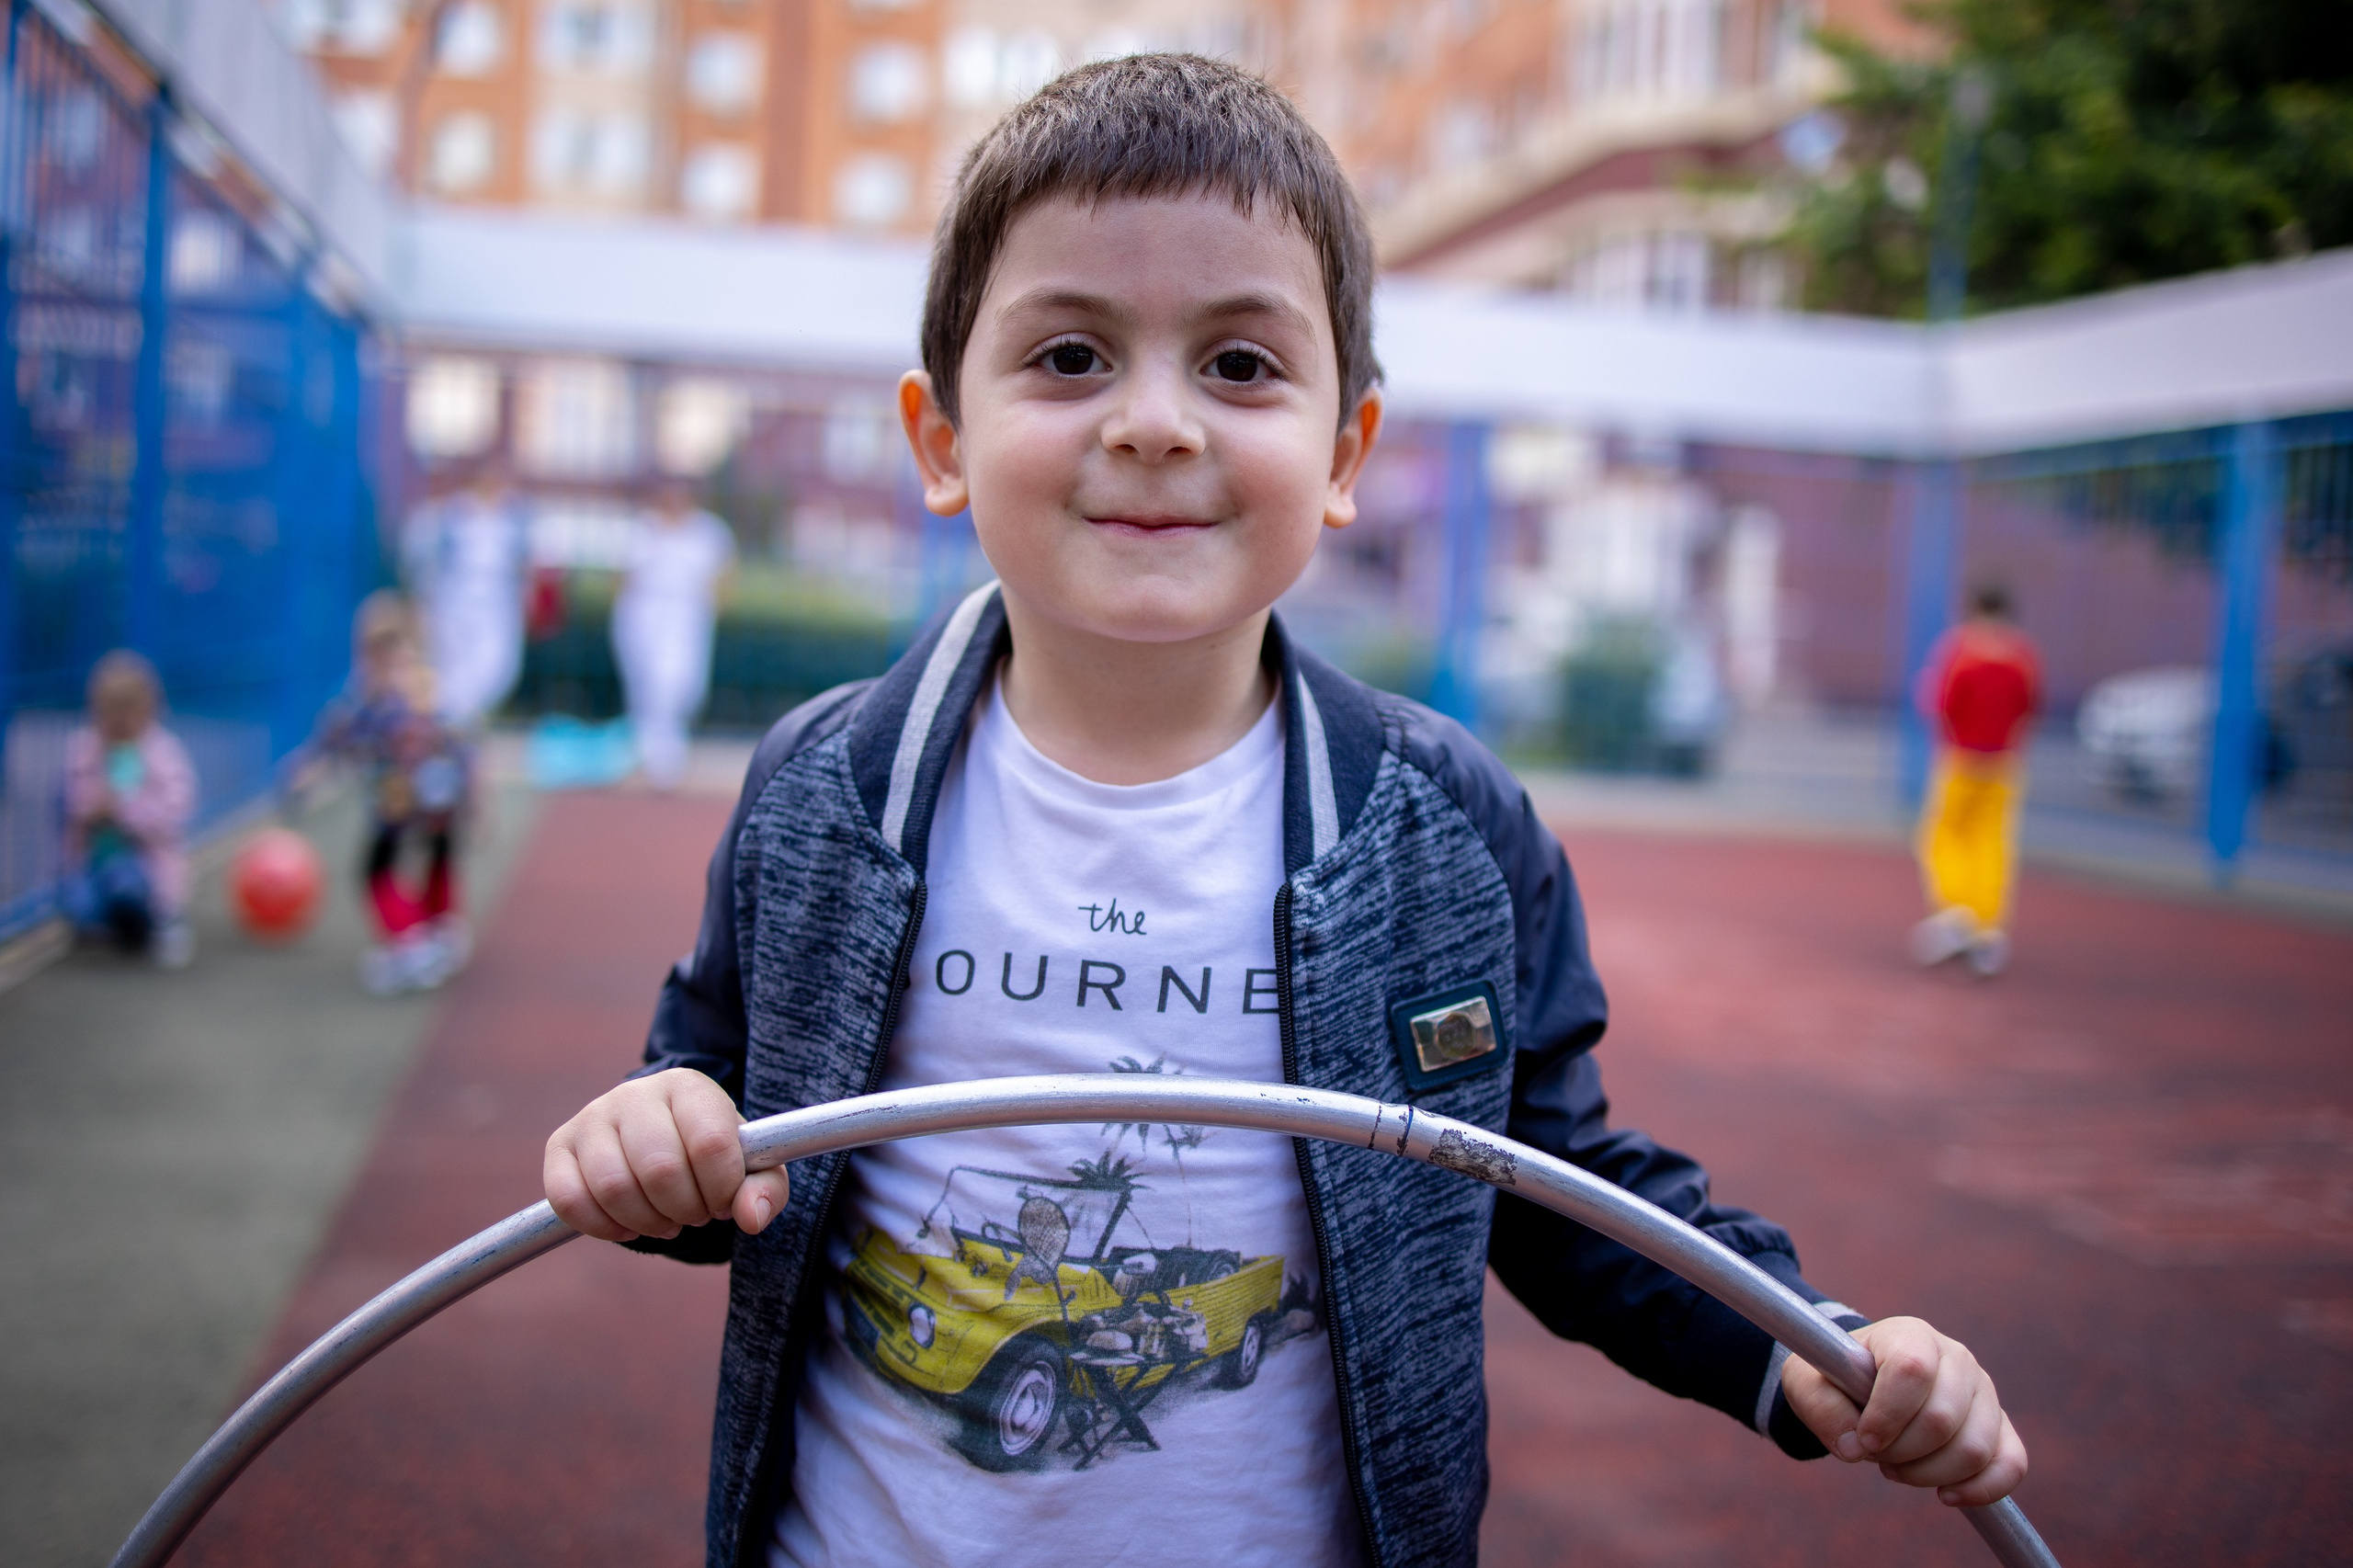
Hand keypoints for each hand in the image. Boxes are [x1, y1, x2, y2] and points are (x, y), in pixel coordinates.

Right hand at [543, 1068, 789, 1242]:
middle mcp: (635, 1092)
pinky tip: (628, 1225)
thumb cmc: (713, 1155)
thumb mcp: (752, 1168)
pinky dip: (604, 1227)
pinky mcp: (560, 1145)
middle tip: (694, 1213)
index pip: (710, 1144)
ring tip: (666, 1219)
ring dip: (647, 1222)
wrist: (664, 1137)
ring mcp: (592, 1116)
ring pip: (614, 1188)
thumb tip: (751, 1217)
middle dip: (686, 1209)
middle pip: (660, 1170)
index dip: (722, 1189)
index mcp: (689, 1086)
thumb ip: (764, 1189)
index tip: (724, 1199)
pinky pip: (570, 1200)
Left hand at [1780, 1316, 2027, 1506]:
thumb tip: (1854, 1447)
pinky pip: (2012, 1465)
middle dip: (1900, 1451)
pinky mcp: (2001, 1427)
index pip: (1912, 1370)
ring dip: (1927, 1473)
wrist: (1862, 1384)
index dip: (1886, 1414)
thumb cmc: (1836, 1381)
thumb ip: (1820, 1408)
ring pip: (1974, 1448)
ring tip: (1897, 1465)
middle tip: (1873, 1451)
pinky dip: (1980, 1489)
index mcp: (1910, 1334)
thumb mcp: (1807, 1384)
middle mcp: (1956, 1357)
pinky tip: (1945, 1495)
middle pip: (1941, 1418)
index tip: (1862, 1439)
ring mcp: (1985, 1392)